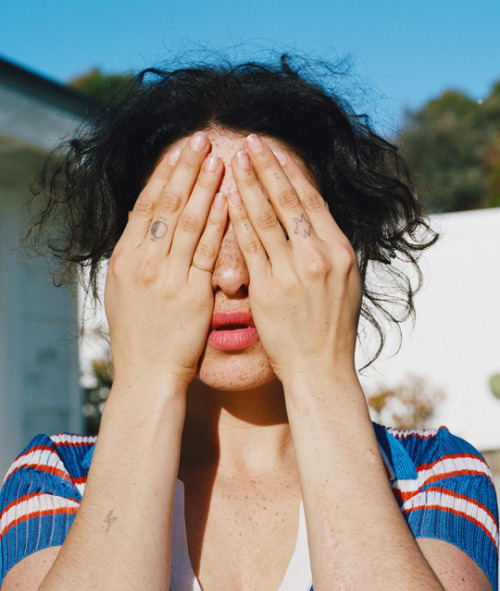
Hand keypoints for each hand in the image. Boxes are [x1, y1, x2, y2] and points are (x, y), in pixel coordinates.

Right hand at [105, 132, 227, 390]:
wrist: (148, 374)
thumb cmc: (139, 334)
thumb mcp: (125, 290)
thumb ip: (137, 256)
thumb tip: (148, 224)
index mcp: (124, 258)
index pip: (146, 205)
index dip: (163, 175)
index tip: (178, 150)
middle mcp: (143, 262)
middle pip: (167, 205)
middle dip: (185, 169)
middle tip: (201, 138)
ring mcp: (166, 277)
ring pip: (188, 221)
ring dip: (204, 187)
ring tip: (218, 158)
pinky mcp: (191, 294)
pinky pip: (207, 251)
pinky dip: (217, 223)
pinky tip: (228, 200)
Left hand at [228, 135, 361, 383]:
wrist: (321, 368)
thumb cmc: (331, 327)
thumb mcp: (343, 283)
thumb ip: (329, 249)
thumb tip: (313, 219)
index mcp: (340, 250)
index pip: (312, 201)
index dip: (292, 172)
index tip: (275, 150)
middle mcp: (320, 256)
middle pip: (289, 201)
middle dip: (267, 168)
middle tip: (250, 140)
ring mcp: (294, 272)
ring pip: (267, 219)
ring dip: (248, 186)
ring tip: (233, 159)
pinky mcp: (270, 290)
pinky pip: (250, 248)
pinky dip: (237, 221)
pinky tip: (225, 201)